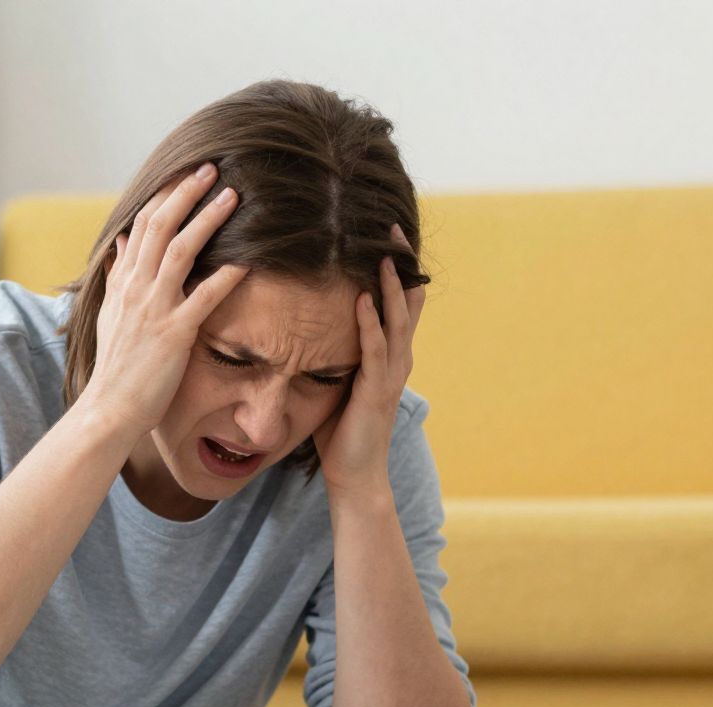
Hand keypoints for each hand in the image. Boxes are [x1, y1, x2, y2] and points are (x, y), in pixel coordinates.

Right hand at [81, 163, 249, 440]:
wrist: (108, 409)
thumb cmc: (115, 368)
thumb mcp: (108, 316)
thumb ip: (116, 277)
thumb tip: (119, 244)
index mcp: (123, 281)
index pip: (142, 225)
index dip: (165, 195)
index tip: (187, 175)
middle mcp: (136, 287)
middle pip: (161, 225)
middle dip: (186, 192)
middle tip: (212, 168)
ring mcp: (154, 308)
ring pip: (182, 250)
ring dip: (208, 219)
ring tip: (233, 197)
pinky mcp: (174, 334)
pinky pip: (203, 298)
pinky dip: (225, 277)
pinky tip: (246, 261)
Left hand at [312, 224, 427, 499]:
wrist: (356, 475)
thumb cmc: (342, 431)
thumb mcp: (337, 381)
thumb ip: (332, 352)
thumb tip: (306, 325)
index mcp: (389, 354)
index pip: (396, 301)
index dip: (394, 268)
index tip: (384, 234)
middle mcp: (397, 358)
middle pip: (406, 301)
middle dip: (400, 263)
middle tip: (392, 226)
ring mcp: (391, 374)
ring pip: (396, 319)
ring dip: (390, 284)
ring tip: (384, 251)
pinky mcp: (376, 390)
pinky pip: (374, 350)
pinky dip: (370, 322)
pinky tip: (364, 297)